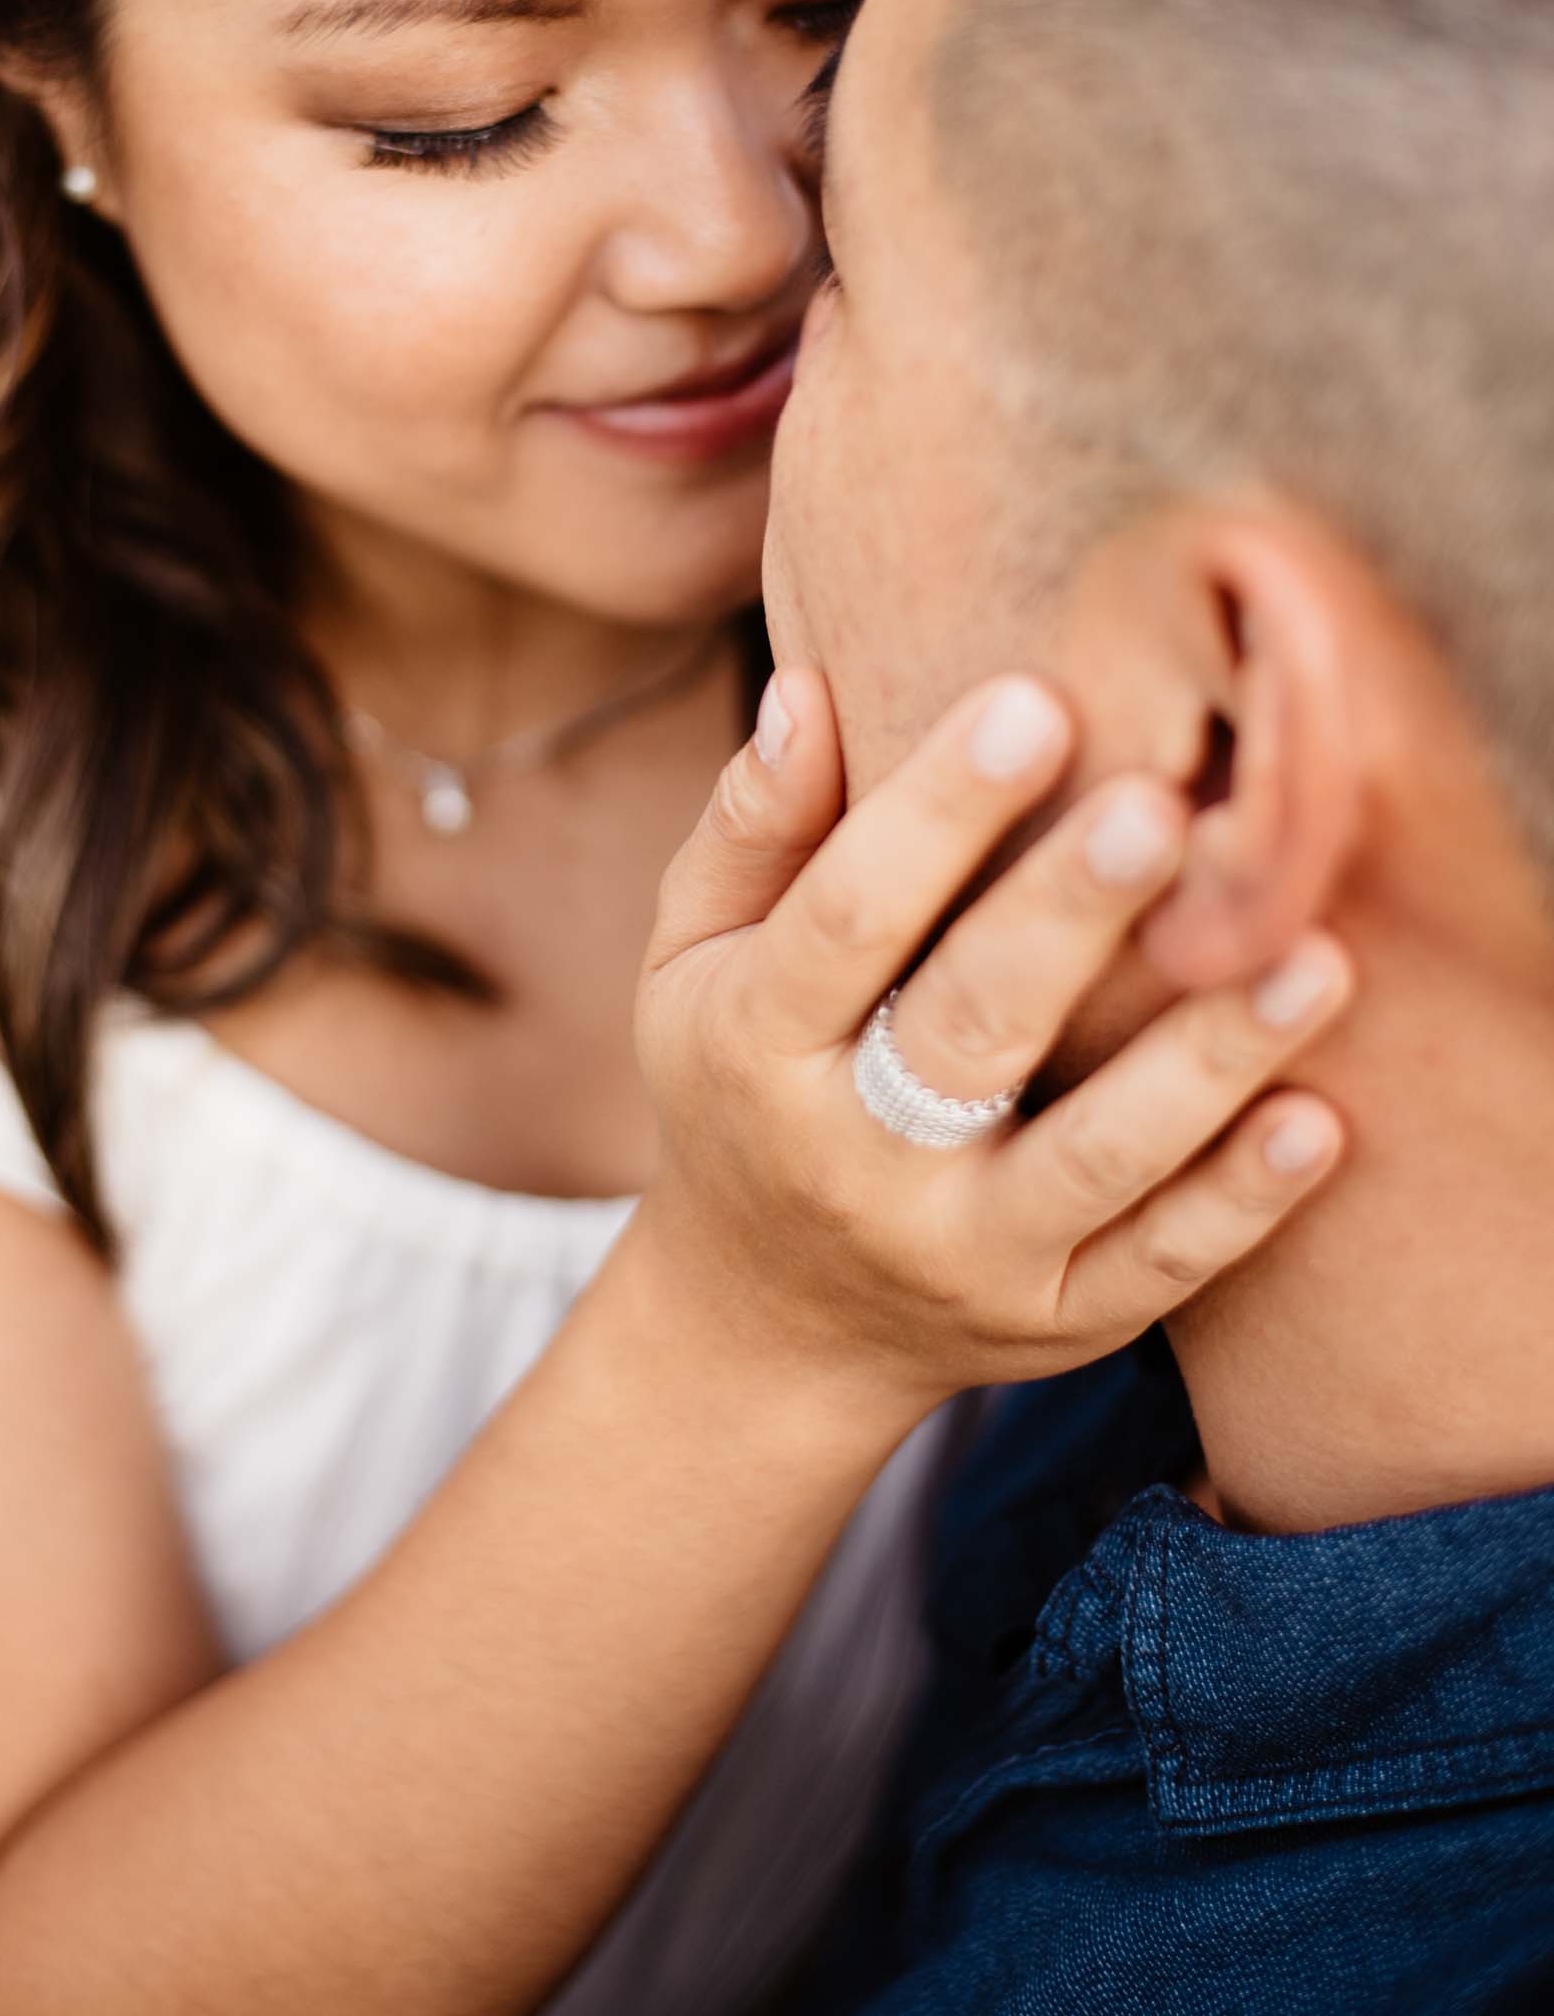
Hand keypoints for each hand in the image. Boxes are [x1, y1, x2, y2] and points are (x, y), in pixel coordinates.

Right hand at [635, 667, 1351, 1418]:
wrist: (767, 1327)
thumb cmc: (745, 1083)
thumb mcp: (694, 961)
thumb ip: (754, 831)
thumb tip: (810, 688)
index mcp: (755, 1045)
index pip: (846, 917)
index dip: (935, 810)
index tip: (1033, 699)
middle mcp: (852, 1160)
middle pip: (971, 1028)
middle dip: (1070, 915)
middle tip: (1166, 807)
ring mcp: (961, 1253)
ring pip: (1095, 1157)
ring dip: (1207, 1060)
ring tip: (1315, 957)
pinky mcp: (1056, 1322)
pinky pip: (1159, 1265)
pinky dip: (1243, 1201)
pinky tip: (1322, 1120)